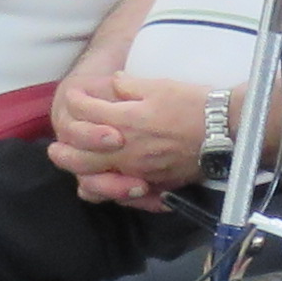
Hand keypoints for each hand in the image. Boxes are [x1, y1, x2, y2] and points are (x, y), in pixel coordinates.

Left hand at [47, 71, 206, 202]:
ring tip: (75, 172)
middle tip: (54, 150)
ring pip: (98, 181)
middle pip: (81, 157)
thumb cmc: (194, 103)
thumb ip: (128, 86)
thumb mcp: (158, 85)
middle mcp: (127, 150)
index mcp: (126, 121)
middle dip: (63, 153)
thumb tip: (111, 85)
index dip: (76, 103)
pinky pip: (125, 195)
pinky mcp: (155, 184)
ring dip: (82, 176)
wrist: (227, 129)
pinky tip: (107, 184)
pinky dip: (112, 191)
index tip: (73, 97)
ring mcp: (139, 171)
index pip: (86, 113)